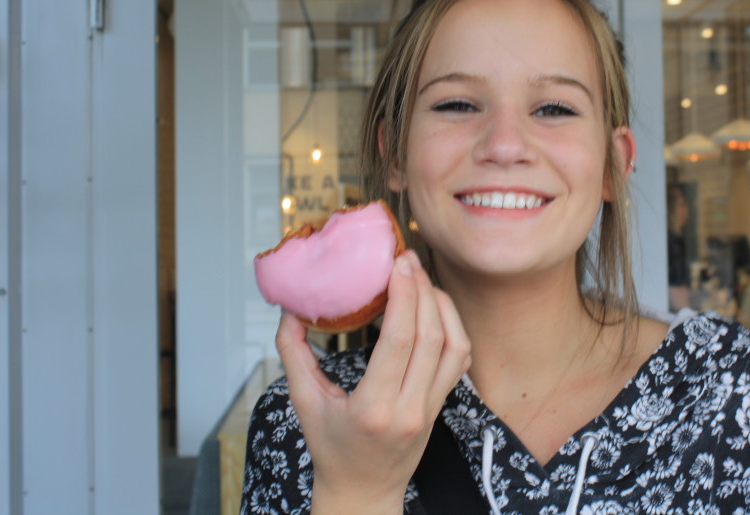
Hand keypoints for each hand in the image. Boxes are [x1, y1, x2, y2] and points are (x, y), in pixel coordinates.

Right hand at [275, 250, 470, 514]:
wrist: (363, 492)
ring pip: (455, 345)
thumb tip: (289, 311)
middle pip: (431, 337)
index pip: (401, 342)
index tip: (398, 264)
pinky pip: (459, 359)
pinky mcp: (441, 404)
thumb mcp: (304, 403)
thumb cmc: (332, 450)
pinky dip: (453, 326)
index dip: (404, 296)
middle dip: (422, 290)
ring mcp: (431, 407)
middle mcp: (410, 408)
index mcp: (374, 408)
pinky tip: (435, 307)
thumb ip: (293, 355)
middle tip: (408, 259)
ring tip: (421, 278)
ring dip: (442, 305)